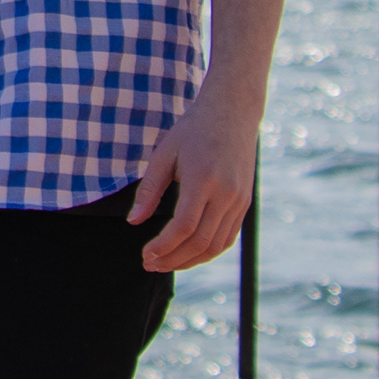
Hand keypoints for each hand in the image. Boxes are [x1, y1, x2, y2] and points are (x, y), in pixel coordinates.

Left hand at [129, 88, 260, 272]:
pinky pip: (227, 237)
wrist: (232, 113)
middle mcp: (226, 194)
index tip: (145, 254)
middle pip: (200, 241)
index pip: (183, 226)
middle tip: (150, 264)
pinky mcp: (245, 204)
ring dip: (190, 260)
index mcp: (202, 179)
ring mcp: (239, 201)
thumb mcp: (164, 154)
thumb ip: (149, 190)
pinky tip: (188, 254)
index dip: (163, 246)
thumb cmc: (192, 131)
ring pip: (216, 245)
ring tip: (165, 263)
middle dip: (173, 258)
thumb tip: (133, 222)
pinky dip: (208, 251)